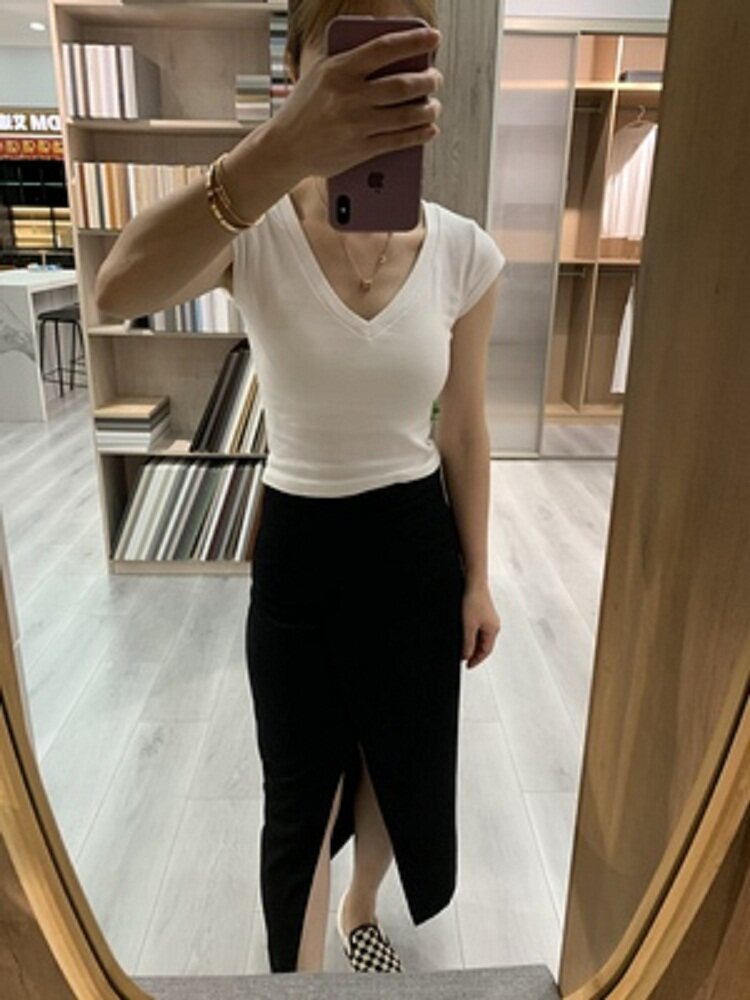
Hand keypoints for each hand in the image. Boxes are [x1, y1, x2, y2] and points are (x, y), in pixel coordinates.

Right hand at [270, 26, 442, 178]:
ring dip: (428, 109)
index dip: (413, 40)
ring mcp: (356, 125)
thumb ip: (350, 61)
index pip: (384, 48)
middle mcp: (349, 96)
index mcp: (339, 70)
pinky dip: (419, 134)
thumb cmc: (306, 107)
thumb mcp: (321, 74)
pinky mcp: (361, 149)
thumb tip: (391, 53)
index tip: (433, 37)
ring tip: (434, 105)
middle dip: (427, 80)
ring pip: (406, 114)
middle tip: (435, 78)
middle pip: (402, 84)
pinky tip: (429, 128)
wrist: (285, 147)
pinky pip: (399, 140)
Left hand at [461, 582, 501, 668]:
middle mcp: (493, 624)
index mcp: (493, 630)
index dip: (476, 660)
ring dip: (472, 643)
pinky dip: (471, 634)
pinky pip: (477, 628)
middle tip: (463, 659)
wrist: (473, 581)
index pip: (486, 651)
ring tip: (461, 648)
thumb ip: (468, 644)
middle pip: (484, 644)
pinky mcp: (481, 611)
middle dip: (474, 653)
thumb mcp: (468, 627)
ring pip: (480, 636)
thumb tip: (466, 656)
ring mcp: (488, 618)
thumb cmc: (473, 600)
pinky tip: (463, 633)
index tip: (468, 666)